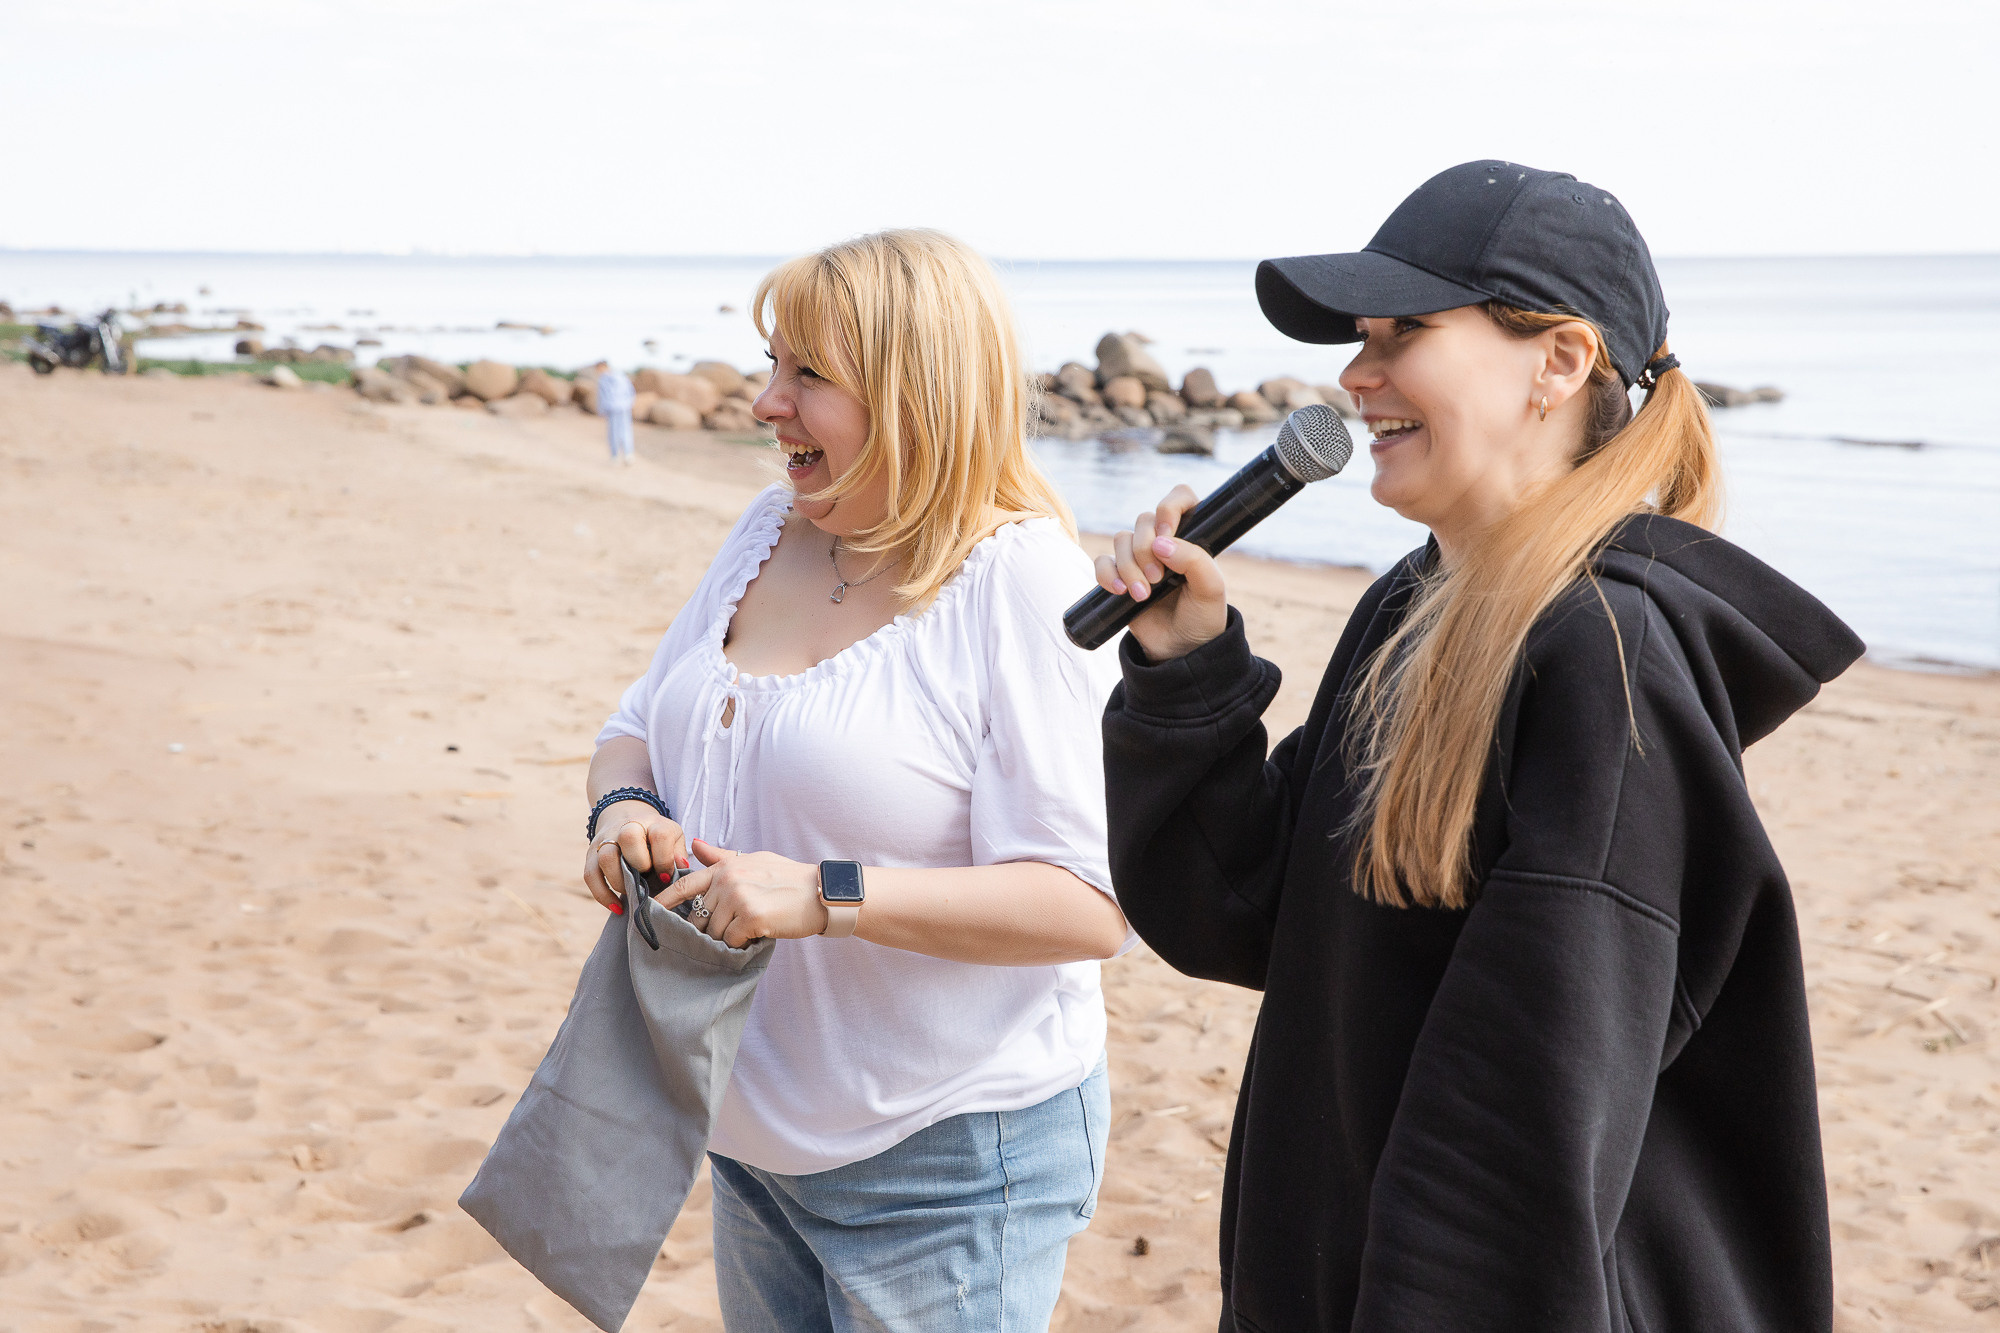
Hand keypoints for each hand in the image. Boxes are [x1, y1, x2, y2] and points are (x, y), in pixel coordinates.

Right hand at [582, 801, 687, 912]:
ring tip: (632, 893)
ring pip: (606, 857)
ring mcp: (606, 840)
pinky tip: (617, 907)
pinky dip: (603, 895)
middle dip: (640, 864)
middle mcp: (627, 826)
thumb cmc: (655, 837)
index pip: (660, 835)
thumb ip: (678, 853)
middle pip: (628, 837)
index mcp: (652, 822)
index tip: (667, 877)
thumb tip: (681, 868)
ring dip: (621, 881)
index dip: (665, 859)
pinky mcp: (591, 854)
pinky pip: (591, 876)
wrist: (626, 819)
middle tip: (646, 879)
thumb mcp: (673, 838)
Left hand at [664, 839, 830, 947]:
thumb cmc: (789, 878)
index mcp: (726, 867)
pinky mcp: (751, 918)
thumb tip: (694, 844)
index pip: (684, 885)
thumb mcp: (754, 860)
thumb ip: (722, 858)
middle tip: (726, 930)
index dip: (663, 902)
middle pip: (698, 917)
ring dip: (727, 937)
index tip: (648, 914)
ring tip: (747, 929)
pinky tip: (757, 933)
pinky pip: (731, 941)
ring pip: (714, 932)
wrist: (821, 893)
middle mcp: (727, 880)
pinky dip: (741, 943)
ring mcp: (738, 898)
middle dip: (708, 928)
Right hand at [1092, 485, 1227, 660]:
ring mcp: (1139, 558)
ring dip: (1129, 567)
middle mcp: (1164, 542)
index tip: (1167, 532)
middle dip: (1145, 550)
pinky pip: (1102, 562)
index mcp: (1191, 536)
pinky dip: (1108, 575)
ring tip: (1143, 595)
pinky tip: (1121, 592)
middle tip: (1158, 579)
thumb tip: (1161, 543)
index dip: (1169, 507)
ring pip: (1121, 539)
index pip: (1180, 498)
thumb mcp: (1211, 589)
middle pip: (1143, 521)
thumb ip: (1194, 560)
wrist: (1180, 651)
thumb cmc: (1202, 617)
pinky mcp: (1119, 576)